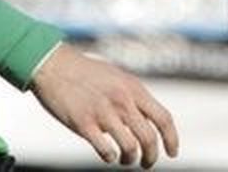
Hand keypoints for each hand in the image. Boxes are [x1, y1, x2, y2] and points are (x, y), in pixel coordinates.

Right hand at [30, 43, 179, 167]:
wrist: (55, 66)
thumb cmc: (87, 73)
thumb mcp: (119, 78)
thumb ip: (134, 96)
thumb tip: (148, 117)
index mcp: (134, 89)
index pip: (163, 118)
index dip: (172, 139)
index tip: (172, 153)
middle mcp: (122, 100)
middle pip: (149, 138)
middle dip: (151, 157)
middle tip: (147, 164)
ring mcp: (103, 112)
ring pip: (130, 148)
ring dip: (130, 160)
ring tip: (125, 160)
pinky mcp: (84, 124)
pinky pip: (105, 150)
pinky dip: (110, 158)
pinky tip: (108, 155)